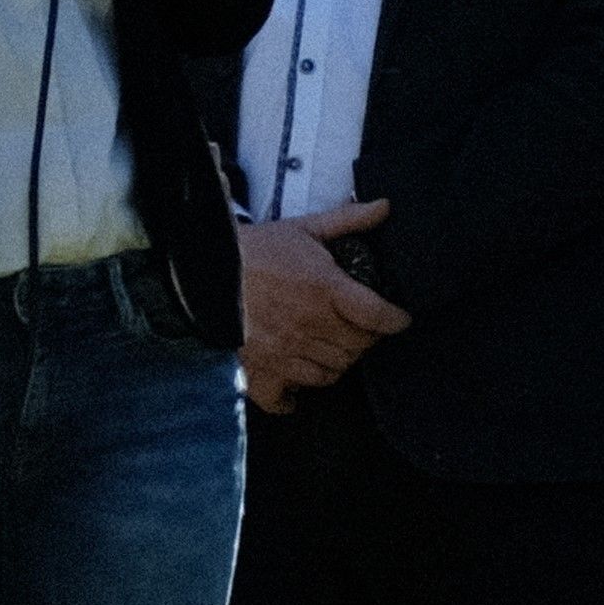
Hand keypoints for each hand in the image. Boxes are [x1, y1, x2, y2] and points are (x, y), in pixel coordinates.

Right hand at [234, 201, 408, 412]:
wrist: (204, 270)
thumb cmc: (256, 250)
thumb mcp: (304, 229)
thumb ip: (348, 220)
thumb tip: (384, 207)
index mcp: (324, 289)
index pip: (376, 315)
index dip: (395, 320)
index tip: (399, 319)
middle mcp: (309, 325)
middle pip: (358, 347)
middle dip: (367, 339)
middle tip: (361, 329)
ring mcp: (286, 352)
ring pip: (332, 373)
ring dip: (338, 362)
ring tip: (332, 348)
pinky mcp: (261, 370)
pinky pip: (286, 397)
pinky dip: (294, 398)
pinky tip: (295, 391)